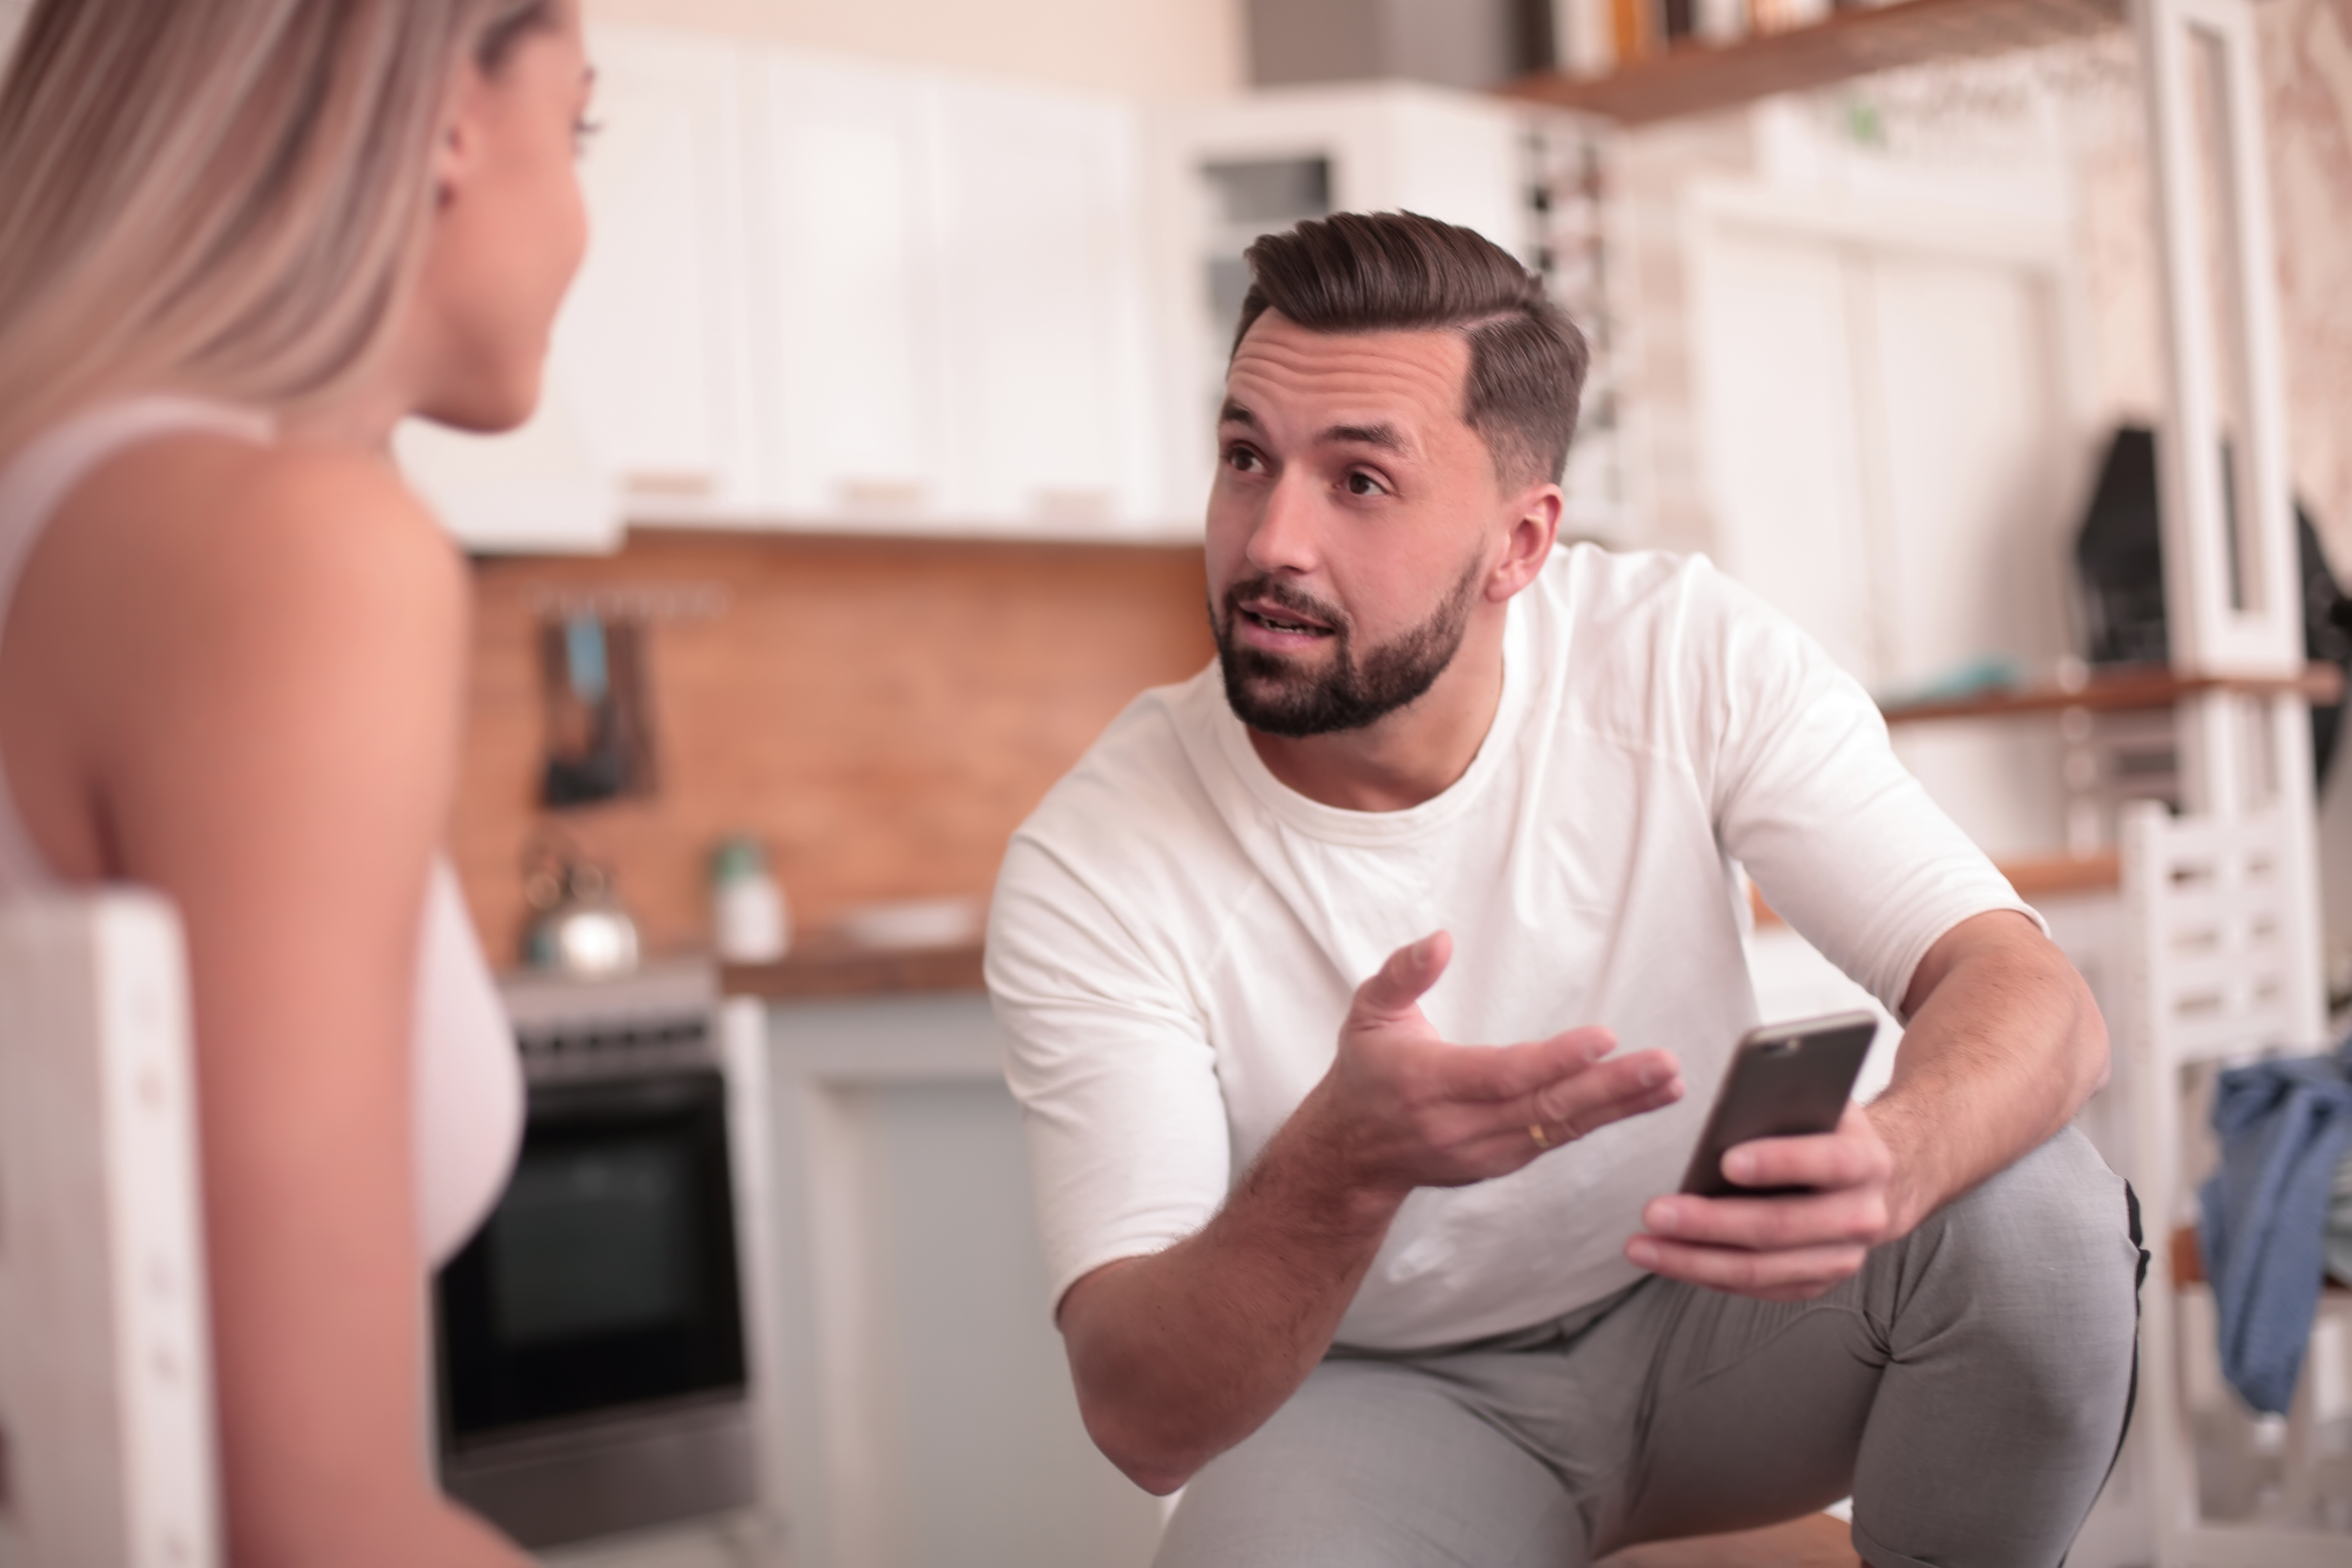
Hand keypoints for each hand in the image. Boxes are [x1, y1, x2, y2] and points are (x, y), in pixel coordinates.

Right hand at [1301, 932, 1684, 1198]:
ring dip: (1620, 1106)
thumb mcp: (1367, 1013)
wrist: (1352, 1153)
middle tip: (1662, 1064)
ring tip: (1669, 1082)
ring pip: (1561, 1127)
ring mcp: (1487, 1151)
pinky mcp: (1504, 1161)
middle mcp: (1461, 1125)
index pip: (1501, 1075)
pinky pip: (1560, 1138)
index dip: (1555, 1060)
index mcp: (1428, 1083)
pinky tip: (1643, 1101)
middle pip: (1545, 1106)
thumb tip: (1440, 940)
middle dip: (1610, 1086)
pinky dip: (1603, 1119)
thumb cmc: (1366, 1073)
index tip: (1603, 1039)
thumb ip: (1402, 974)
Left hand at [1623, 1102, 1896, 1300]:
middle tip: (1656, 1212)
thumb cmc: (1830, 1132)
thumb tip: (1737, 1097)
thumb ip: (1788, 1099)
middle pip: (1780, 1227)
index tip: (1726, 1161)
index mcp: (1865, 1162)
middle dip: (1711, 1223)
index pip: (1827, 1162)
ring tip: (1644, 1245)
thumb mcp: (1822, 1103)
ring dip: (1695, 1261)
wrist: (1874, 1183)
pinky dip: (1709, 1276)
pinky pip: (1757, 1289)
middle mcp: (1860, 1217)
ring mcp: (1839, 1259)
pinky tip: (1670, 1260)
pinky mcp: (1816, 1283)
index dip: (1778, 1162)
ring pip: (1762, 1269)